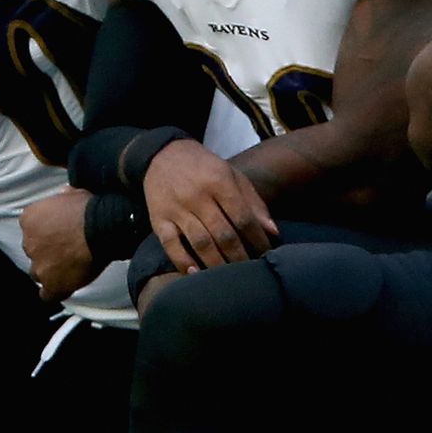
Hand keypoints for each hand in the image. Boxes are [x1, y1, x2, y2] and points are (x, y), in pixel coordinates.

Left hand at [20, 189, 96, 301]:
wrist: (100, 227)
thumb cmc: (89, 207)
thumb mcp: (71, 193)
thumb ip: (62, 199)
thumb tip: (64, 196)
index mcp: (29, 219)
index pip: (31, 230)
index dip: (47, 234)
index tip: (60, 234)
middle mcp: (28, 242)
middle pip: (34, 251)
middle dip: (47, 252)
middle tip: (67, 251)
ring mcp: (39, 265)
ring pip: (38, 273)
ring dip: (50, 272)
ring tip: (68, 271)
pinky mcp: (51, 284)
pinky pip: (46, 295)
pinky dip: (54, 292)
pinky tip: (64, 289)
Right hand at [141, 140, 276, 273]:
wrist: (162, 154)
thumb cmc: (203, 167)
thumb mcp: (232, 175)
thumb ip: (253, 202)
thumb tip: (273, 232)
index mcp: (219, 182)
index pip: (243, 218)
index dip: (257, 240)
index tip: (266, 254)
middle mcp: (197, 196)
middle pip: (223, 234)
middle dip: (239, 257)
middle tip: (249, 272)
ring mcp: (176, 209)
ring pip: (200, 242)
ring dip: (216, 264)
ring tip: (228, 279)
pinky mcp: (158, 219)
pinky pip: (170, 244)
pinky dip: (182, 261)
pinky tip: (194, 274)